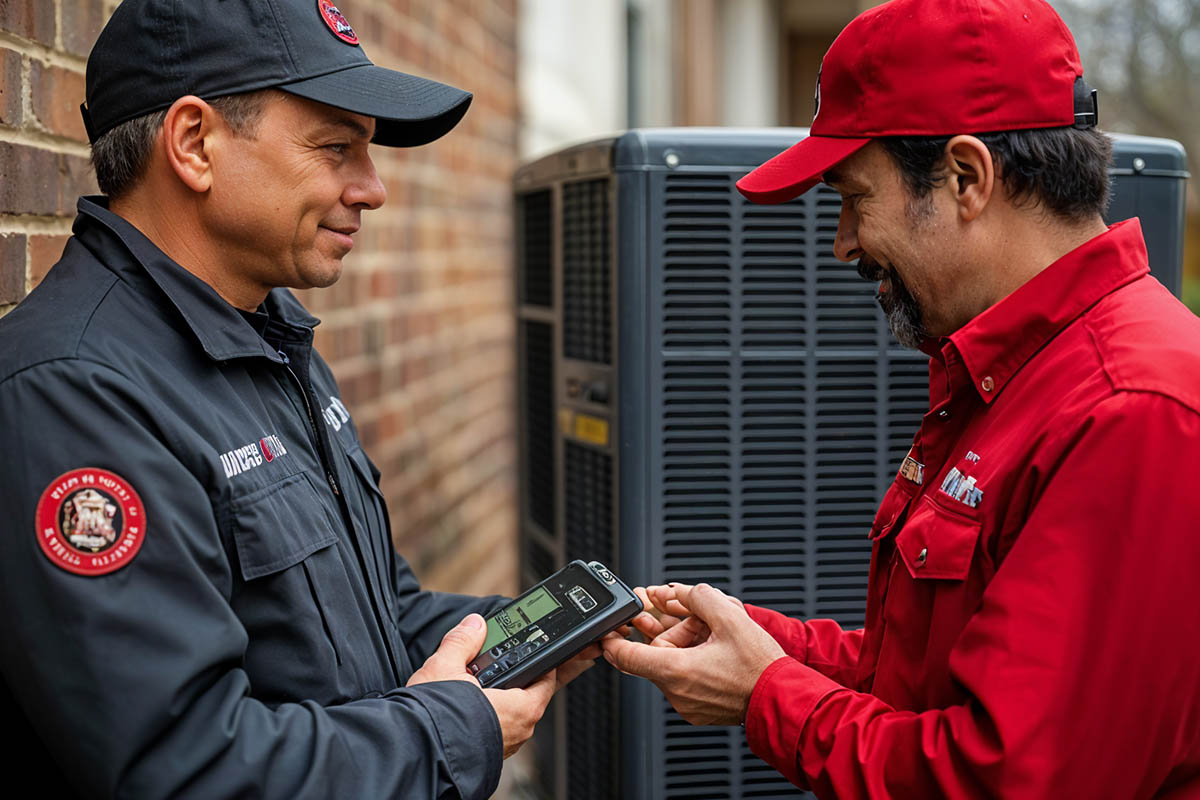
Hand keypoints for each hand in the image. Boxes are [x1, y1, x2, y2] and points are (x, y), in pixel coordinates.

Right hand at [406, 613, 555, 758]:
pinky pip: (496, 731)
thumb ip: (463, 641)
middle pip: (530, 697)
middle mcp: (518, 732)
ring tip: (481, 685)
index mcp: (521, 709)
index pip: (546, 679)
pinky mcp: (486, 758)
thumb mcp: (445, 667)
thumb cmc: (434, 720)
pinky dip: (488, 717)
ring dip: (502, 700)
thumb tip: (474, 625)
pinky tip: (469, 708)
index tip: (534, 651)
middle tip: (505, 666)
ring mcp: (503, 747)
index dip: (542, 662)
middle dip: (519, 680)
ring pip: (512, 716)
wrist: (413, 755)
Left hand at [601, 583, 784, 725]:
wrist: (783, 700)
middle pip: (656, 654)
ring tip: (713, 635)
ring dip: (685, 646)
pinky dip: (693, 662)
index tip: (606, 632)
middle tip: (692, 618)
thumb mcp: (730, 617)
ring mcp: (687, 705)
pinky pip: (685, 680)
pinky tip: (716, 651)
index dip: (612, 641)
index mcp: (675, 671)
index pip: (626, 657)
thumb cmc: (760, 667)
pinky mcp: (699, 710)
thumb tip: (677, 591)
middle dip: (670, 631)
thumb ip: (698, 596)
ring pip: (672, 666)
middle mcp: (676, 692)